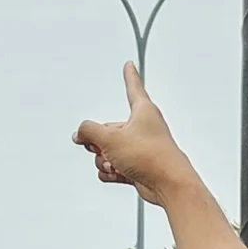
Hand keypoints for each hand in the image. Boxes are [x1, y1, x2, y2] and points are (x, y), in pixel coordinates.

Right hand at [73, 64, 192, 207]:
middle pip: (108, 128)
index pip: (133, 87)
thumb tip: (80, 132)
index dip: (129, 75)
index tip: (129, 64)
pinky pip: (113, 166)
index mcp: (142, 111)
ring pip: (108, 150)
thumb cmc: (150, 156)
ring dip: (104, 159)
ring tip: (115, 163)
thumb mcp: (110, 137)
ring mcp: (139, 148)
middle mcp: (142, 128)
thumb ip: (89, 130)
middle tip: (97, 146)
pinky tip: (117, 173)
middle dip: (98, 140)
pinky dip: (110, 171)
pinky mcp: (137, 166)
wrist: (168, 184)